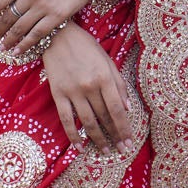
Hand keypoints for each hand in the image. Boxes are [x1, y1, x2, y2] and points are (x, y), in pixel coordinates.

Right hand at [42, 22, 133, 150]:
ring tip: (106, 151)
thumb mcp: (107, 60)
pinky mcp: (58, 94)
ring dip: (98, 139)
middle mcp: (90, 86)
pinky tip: (80, 148)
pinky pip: (67, 119)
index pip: (117, 109)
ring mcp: (73, 91)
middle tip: (122, 150)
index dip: (125, 128)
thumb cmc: (86, 46)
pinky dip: (73, 136)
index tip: (130, 142)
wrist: (57, 35)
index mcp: (104, 77)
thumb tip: (129, 107)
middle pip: (105, 117)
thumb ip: (119, 83)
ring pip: (88, 122)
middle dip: (115, 136)